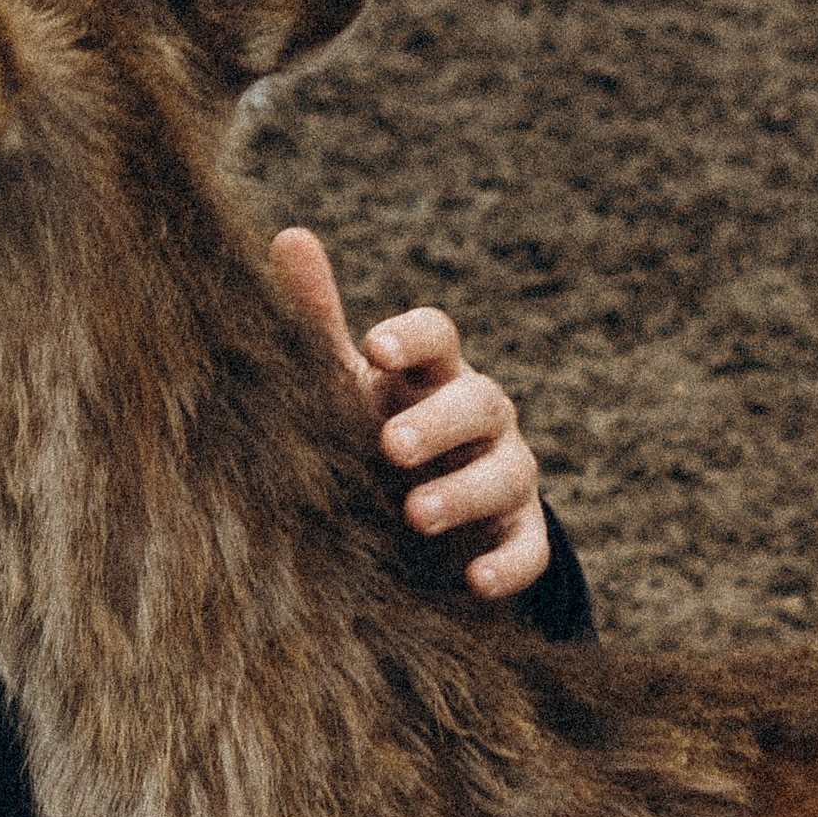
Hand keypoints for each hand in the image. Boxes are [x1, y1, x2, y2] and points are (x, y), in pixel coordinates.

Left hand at [270, 228, 547, 601]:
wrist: (413, 527)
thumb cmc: (368, 434)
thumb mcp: (341, 383)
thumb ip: (316, 319)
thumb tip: (289, 234)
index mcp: (432, 373)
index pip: (439, 336)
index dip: (413, 338)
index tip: (374, 347)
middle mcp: (480, 416)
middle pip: (479, 401)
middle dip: (438, 422)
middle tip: (390, 445)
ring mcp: (507, 476)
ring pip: (507, 475)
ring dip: (464, 493)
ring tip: (415, 515)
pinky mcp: (519, 538)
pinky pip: (528, 549)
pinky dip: (508, 564)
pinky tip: (475, 582)